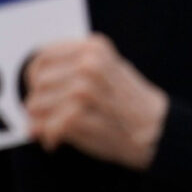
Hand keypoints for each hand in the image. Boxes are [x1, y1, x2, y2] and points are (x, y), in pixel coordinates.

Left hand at [25, 34, 169, 169]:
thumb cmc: (130, 104)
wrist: (157, 131)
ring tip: (56, 130)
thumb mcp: (109, 71)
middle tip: (49, 118)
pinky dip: (50, 139)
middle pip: (37, 84)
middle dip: (39, 105)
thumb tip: (34, 86)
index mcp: (94, 48)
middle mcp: (87, 64)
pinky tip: (59, 142)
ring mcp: (82, 89)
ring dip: (41, 123)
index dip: (35, 79)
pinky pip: (46, 127)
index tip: (41, 93)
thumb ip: (75, 69)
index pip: (42, 57)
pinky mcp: (77, 115)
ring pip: (35, 106)